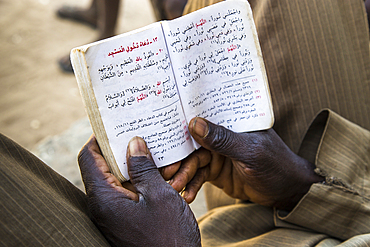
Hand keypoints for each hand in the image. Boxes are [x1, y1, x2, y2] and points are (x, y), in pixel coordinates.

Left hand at [78, 135, 200, 246]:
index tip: (116, 124)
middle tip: (140, 133)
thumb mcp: (160, 196)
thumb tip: (133, 144)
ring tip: (153, 150)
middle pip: (101, 166)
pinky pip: (125, 192)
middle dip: (120, 148)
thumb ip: (144, 168)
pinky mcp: (124, 219)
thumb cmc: (169, 238)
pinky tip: (157, 172)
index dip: (99, 138)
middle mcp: (103, 205)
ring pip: (116, 179)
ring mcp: (113, 213)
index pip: (89, 157)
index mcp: (105, 198)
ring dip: (132, 165)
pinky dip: (138, 180)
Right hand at [171, 118, 323, 209]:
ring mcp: (216, 153)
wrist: (286, 191)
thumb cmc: (276, 164)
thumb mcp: (250, 151)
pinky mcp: (215, 171)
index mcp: (230, 121)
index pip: (203, 116)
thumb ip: (223, 139)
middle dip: (177, 156)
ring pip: (192, 162)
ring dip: (182, 175)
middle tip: (163, 170)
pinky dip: (191, 186)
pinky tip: (186, 195)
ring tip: (173, 187)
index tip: (162, 131)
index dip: (181, 122)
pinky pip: (198, 177)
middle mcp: (220, 135)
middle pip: (191, 142)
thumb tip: (194, 123)